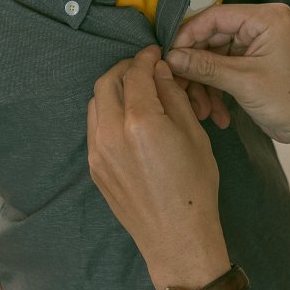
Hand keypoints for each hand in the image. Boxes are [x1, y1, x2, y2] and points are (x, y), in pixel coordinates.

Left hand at [88, 47, 228, 288]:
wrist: (176, 236)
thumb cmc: (195, 187)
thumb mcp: (194, 135)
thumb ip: (173, 98)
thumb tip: (160, 72)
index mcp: (140, 122)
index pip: (135, 74)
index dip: (145, 58)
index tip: (154, 53)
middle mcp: (111, 133)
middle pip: (106, 83)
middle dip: (124, 69)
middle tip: (143, 69)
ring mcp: (98, 152)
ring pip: (95, 104)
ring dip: (112, 90)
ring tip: (135, 92)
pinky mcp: (94, 167)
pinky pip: (94, 128)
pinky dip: (107, 113)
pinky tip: (127, 119)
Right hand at [165, 3, 289, 145]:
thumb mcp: (244, 82)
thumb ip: (205, 66)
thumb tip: (171, 57)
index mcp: (265, 18)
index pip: (214, 17)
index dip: (187, 36)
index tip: (168, 58)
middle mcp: (260, 25)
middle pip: (210, 38)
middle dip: (195, 67)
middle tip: (179, 88)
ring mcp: (256, 44)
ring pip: (213, 57)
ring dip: (204, 84)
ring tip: (201, 110)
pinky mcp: (253, 63)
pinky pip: (223, 69)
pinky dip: (215, 90)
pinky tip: (215, 114)